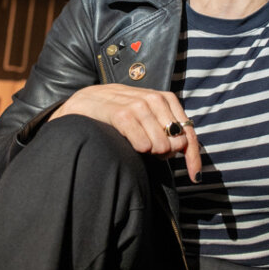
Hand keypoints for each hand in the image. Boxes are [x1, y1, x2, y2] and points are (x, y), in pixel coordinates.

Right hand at [50, 84, 201, 182]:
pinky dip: (138, 138)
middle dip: (170, 148)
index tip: (196, 174)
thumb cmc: (107, 125)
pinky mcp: (108, 106)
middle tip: (157, 157)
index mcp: (154, 98)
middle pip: (172, 125)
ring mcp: (124, 98)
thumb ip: (158, 136)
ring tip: (144, 152)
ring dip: (155, 146)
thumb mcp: (137, 128)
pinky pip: (130, 121)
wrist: (72, 111)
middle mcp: (142, 95)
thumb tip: (181, 150)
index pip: (183, 123)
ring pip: (154, 125)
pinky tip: (138, 148)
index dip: (192, 149)